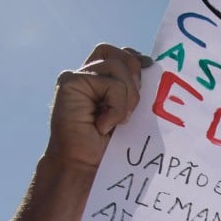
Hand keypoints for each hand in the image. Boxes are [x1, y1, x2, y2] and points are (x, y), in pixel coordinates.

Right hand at [45, 43, 148, 171]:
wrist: (85, 165)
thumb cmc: (109, 146)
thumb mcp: (129, 112)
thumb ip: (134, 88)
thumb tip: (150, 64)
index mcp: (100, 79)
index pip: (121, 54)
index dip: (136, 60)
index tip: (149, 75)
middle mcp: (87, 74)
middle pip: (120, 55)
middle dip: (135, 78)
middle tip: (132, 108)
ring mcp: (76, 76)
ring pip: (117, 67)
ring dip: (127, 98)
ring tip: (118, 122)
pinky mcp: (70, 82)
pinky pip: (110, 84)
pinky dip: (116, 108)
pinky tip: (103, 126)